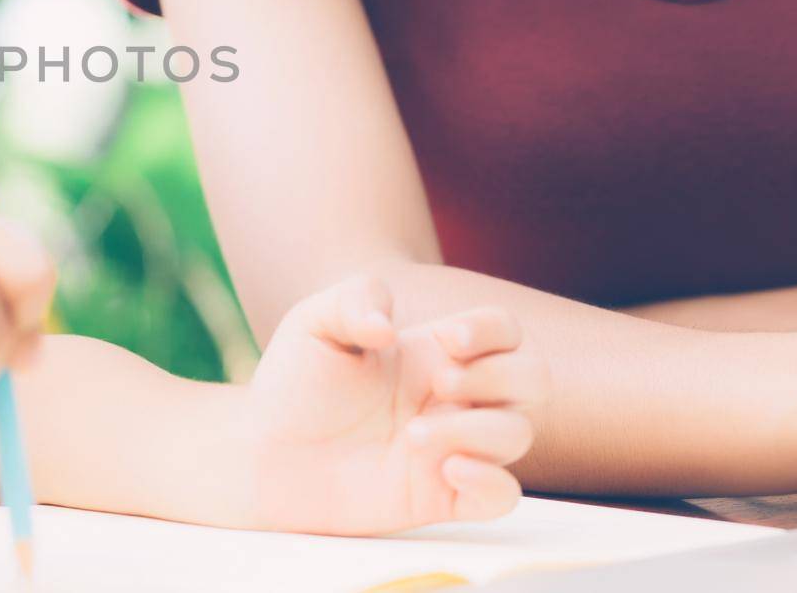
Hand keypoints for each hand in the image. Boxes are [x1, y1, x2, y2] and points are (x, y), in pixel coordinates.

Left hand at [243, 275, 547, 534]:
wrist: (264, 450)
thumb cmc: (295, 382)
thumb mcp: (314, 322)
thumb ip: (355, 300)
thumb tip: (388, 327)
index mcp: (434, 352)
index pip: (504, 331)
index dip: (492, 331)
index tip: (447, 341)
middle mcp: (453, 397)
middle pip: (532, 378)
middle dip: (498, 377)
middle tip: (437, 383)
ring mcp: (451, 446)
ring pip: (518, 434)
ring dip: (478, 431)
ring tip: (412, 436)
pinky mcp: (439, 495)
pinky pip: (503, 496)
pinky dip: (493, 483)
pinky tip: (449, 470)